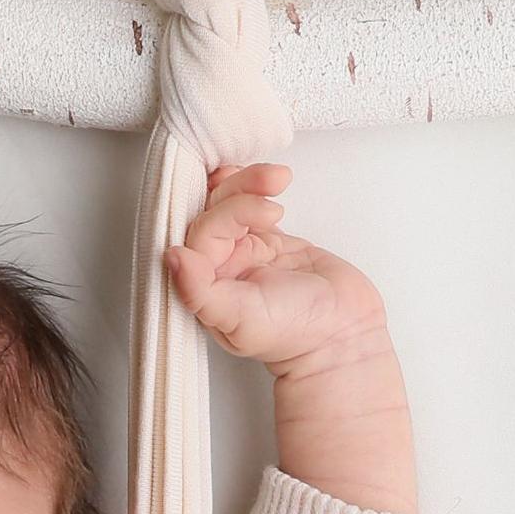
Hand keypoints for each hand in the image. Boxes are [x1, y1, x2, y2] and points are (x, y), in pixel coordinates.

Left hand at [164, 163, 387, 374]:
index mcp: (205, 286)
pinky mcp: (269, 241)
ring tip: (278, 177)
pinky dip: (254, 189)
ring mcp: (245, 252)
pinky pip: (252, 207)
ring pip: (232, 204)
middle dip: (240, 189)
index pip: (201, 234)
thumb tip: (172, 258)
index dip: (228, 212)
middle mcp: (220, 267)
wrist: (341, 334)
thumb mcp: (240, 318)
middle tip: (273, 181)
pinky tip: (265, 178)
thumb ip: (200, 291)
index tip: (264, 211)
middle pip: (213, 212)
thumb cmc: (293, 335)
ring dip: (250, 182)